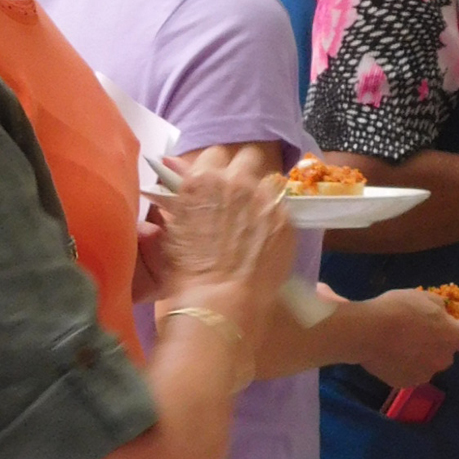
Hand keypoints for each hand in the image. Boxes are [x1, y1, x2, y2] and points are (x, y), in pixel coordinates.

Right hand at [147, 161, 293, 343]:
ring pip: (269, 180)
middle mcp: (235, 180)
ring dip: (262, 192)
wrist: (219, 304)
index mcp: (202, 179)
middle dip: (244, 170)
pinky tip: (266, 237)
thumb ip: (182, 196)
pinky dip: (275, 216)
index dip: (216, 169)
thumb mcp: (173, 229)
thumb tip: (179, 173)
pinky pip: (282, 207)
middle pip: (248, 156)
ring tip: (255, 217)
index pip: (215, 154)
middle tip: (239, 194)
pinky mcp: (286, 218)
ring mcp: (264, 198)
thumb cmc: (186, 273)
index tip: (217, 184)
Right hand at [346, 289, 458, 384]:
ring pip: (428, 364)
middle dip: (438, 344)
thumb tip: (443, 316)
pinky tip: (389, 353)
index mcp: (451, 336)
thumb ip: (439, 308)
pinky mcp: (405, 383)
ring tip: (398, 342)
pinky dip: (403, 365)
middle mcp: (442, 359)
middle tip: (417, 331)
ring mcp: (424, 374)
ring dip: (420, 355)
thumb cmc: (397, 310)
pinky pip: (410, 373)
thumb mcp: (423, 298)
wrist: (365, 332)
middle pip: (448, 354)